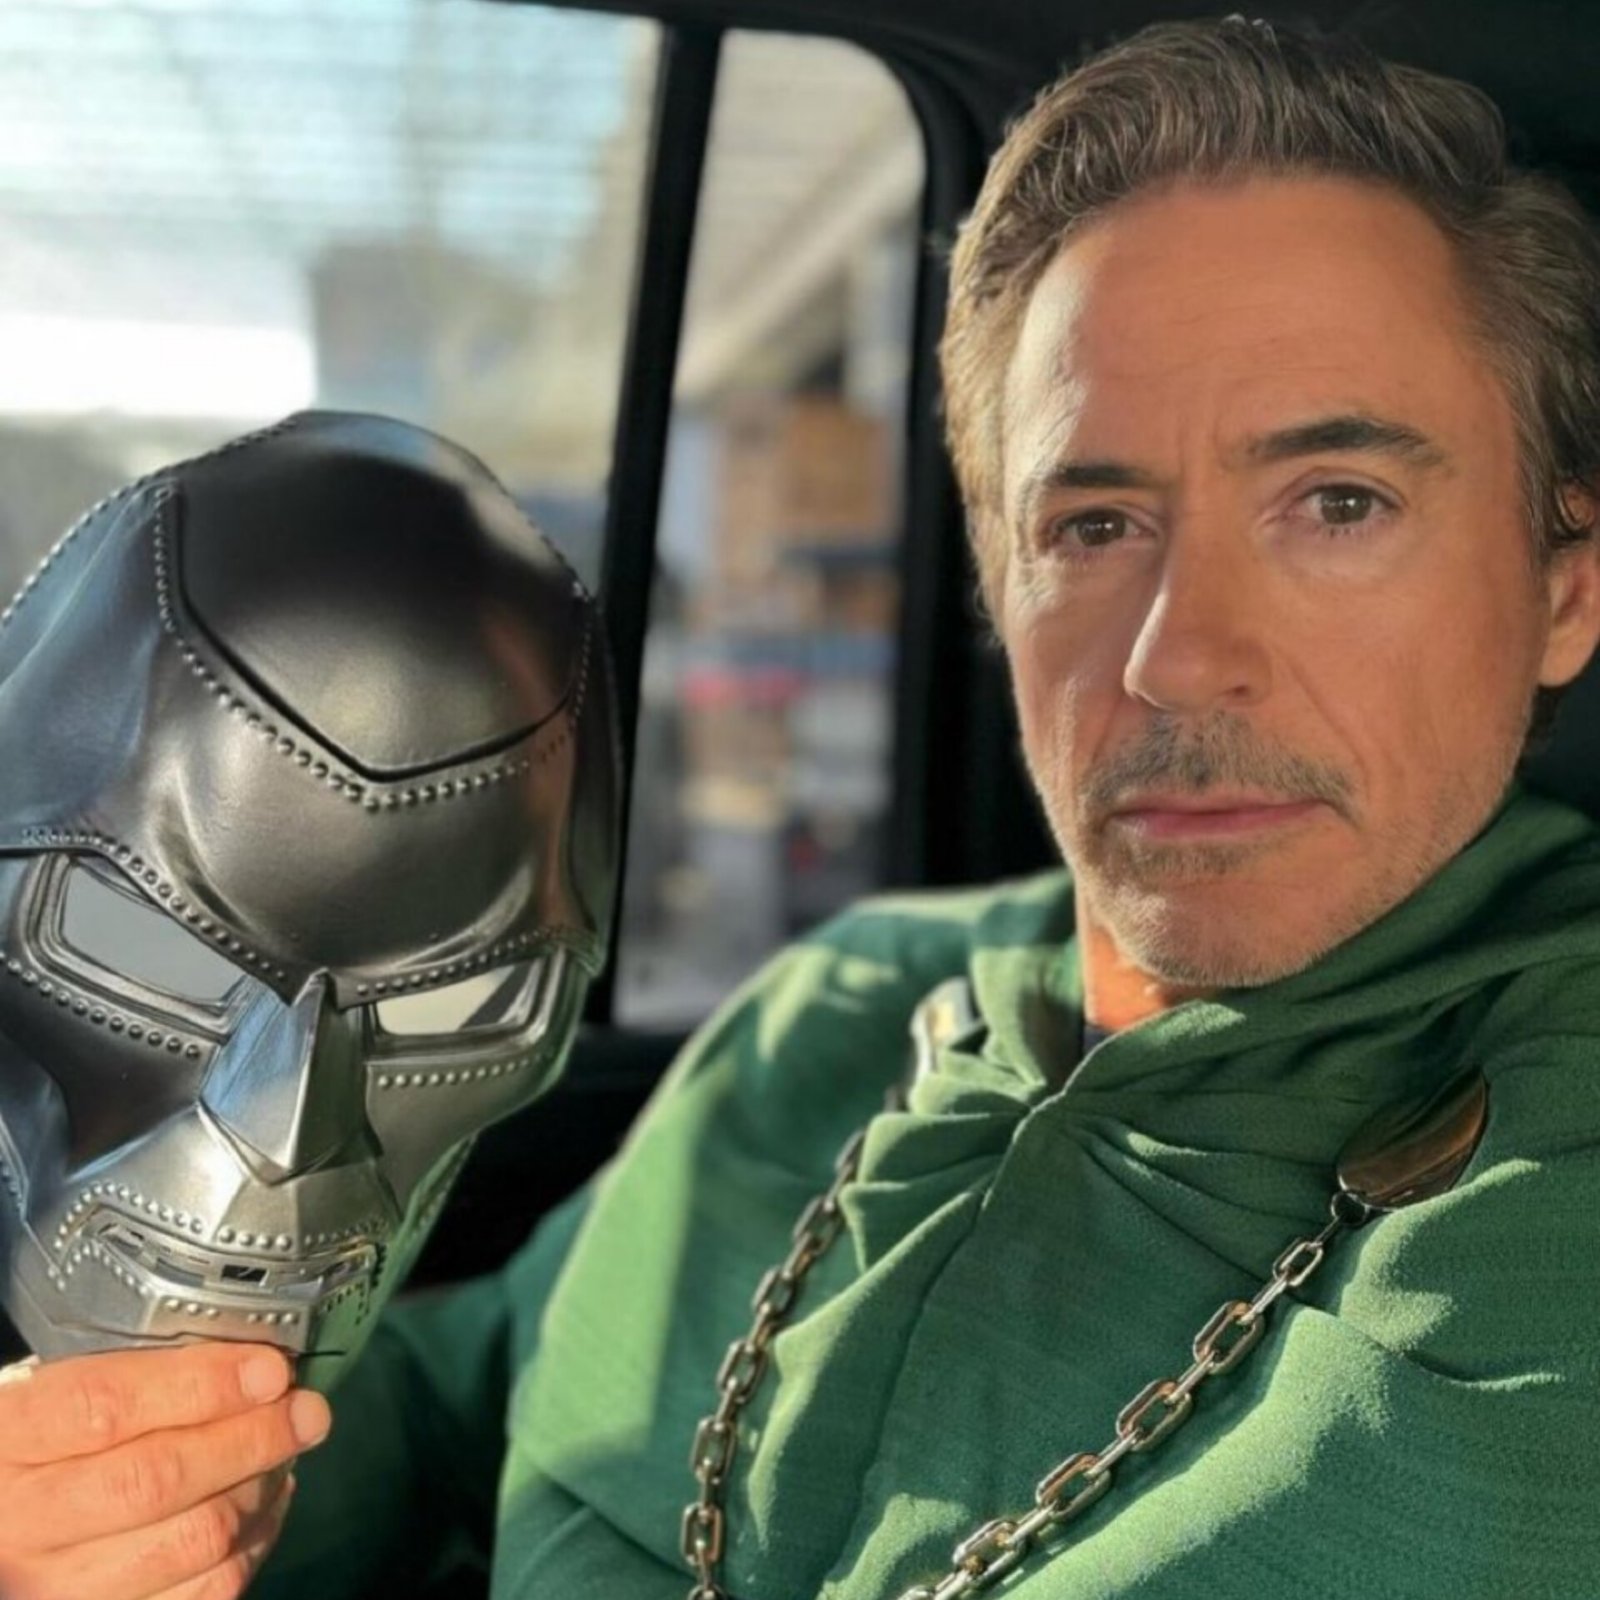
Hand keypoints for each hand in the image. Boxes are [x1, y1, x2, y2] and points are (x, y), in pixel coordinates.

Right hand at [0, 1341, 330, 1599]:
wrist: (9, 1528)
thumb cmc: (50, 1446)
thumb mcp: (66, 1395)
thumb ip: (144, 1377)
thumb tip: (256, 1368)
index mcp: (12, 1439)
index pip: (106, 1407)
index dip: (201, 1385)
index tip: (270, 1370)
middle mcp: (24, 1524)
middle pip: (158, 1480)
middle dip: (252, 1439)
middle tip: (308, 1412)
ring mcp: (59, 1590)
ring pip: (193, 1540)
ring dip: (260, 1489)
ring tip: (285, 1453)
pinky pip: (206, 1591)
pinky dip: (253, 1542)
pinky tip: (263, 1504)